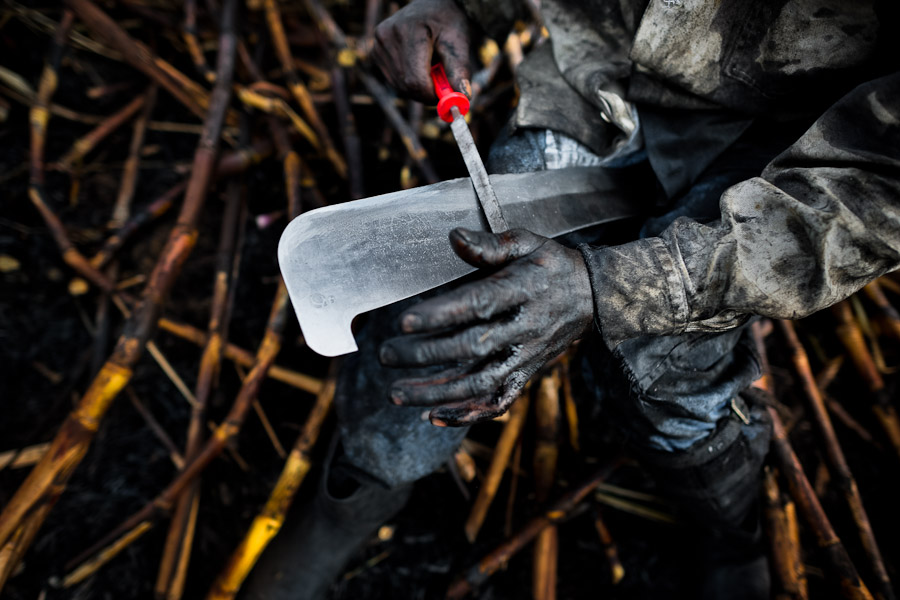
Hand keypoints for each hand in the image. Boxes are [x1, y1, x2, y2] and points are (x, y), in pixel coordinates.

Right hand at [372, 0, 472, 102]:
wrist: (432, 7)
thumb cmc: (448, 22)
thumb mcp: (458, 43)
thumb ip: (459, 70)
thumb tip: (463, 98)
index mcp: (408, 31)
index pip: (415, 80)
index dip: (432, 95)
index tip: (448, 96)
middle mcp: (387, 37)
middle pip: (406, 86)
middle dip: (427, 93)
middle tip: (443, 85)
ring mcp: (378, 45)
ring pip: (400, 86)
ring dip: (419, 87)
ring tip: (431, 66)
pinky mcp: (376, 53)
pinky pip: (394, 81)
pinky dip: (409, 82)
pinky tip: (419, 65)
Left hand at [379, 228, 594, 425]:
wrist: (592, 297)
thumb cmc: (549, 266)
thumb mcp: (527, 243)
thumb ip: (490, 245)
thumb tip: (453, 237)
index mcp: (524, 290)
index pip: (479, 304)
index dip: (441, 315)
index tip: (404, 321)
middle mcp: (525, 328)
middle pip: (473, 348)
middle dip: (426, 356)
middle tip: (387, 354)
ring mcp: (526, 356)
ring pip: (480, 383)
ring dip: (437, 392)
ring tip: (397, 392)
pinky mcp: (526, 375)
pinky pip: (499, 402)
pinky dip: (467, 414)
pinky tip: (433, 416)